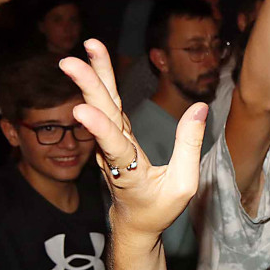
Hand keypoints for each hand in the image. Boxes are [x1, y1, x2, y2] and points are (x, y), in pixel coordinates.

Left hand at [59, 40, 205, 238]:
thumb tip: (200, 107)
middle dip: (88, 86)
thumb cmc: (158, 207)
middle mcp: (113, 153)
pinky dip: (100, 82)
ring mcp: (110, 143)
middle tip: (70, 61)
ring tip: (89, 47)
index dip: (99, 129)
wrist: (132, 222)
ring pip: (103, 105)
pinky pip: (106, 105)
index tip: (82, 111)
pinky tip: (95, 62)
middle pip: (102, 114)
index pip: (114, 147)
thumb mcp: (183, 186)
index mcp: (129, 171)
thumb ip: (189, 147)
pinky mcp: (112, 136)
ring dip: (94, 76)